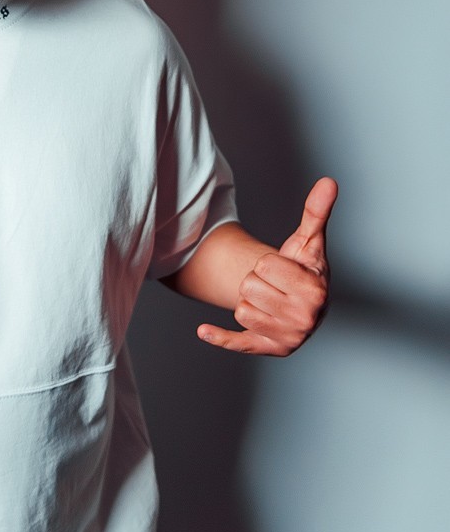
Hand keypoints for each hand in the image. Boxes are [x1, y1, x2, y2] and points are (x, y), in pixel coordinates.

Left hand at [197, 177, 336, 355]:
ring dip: (250, 302)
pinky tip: (203, 331)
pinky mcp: (269, 349)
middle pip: (249, 288)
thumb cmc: (304, 267)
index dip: (269, 263)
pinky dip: (221, 338)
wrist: (303, 299)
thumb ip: (316, 212)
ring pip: (241, 309)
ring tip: (270, 300)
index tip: (284, 269)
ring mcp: (288, 337)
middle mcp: (306, 319)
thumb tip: (328, 181)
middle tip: (276, 286)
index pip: (264, 265)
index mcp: (316, 291)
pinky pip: (238, 343)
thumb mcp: (310, 240)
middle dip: (258, 283)